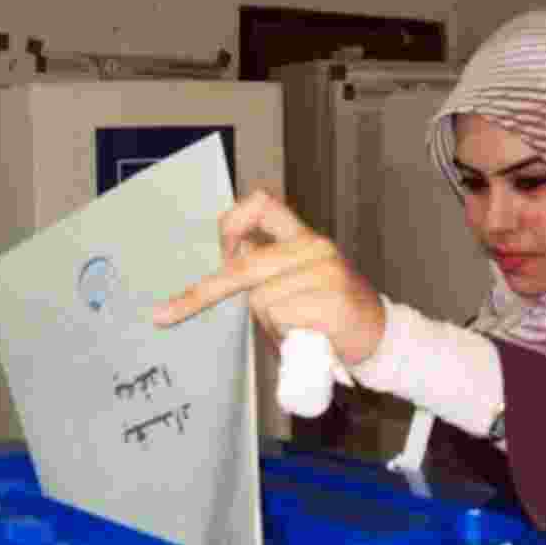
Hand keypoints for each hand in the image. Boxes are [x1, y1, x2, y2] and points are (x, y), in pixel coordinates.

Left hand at [152, 189, 384, 366]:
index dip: (232, 224)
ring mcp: (326, 271)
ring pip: (262, 299)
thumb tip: (226, 262)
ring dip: (268, 324)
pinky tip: (308, 337)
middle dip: (202, 293)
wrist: (380, 338)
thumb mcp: (298, 282)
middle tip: (165, 315)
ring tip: (294, 331)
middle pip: (247, 264)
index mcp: (303, 238)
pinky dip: (286, 335)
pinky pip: (284, 318)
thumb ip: (267, 270)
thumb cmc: (330, 317)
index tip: (219, 250)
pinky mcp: (334, 299)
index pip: (262, 205)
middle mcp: (315, 247)